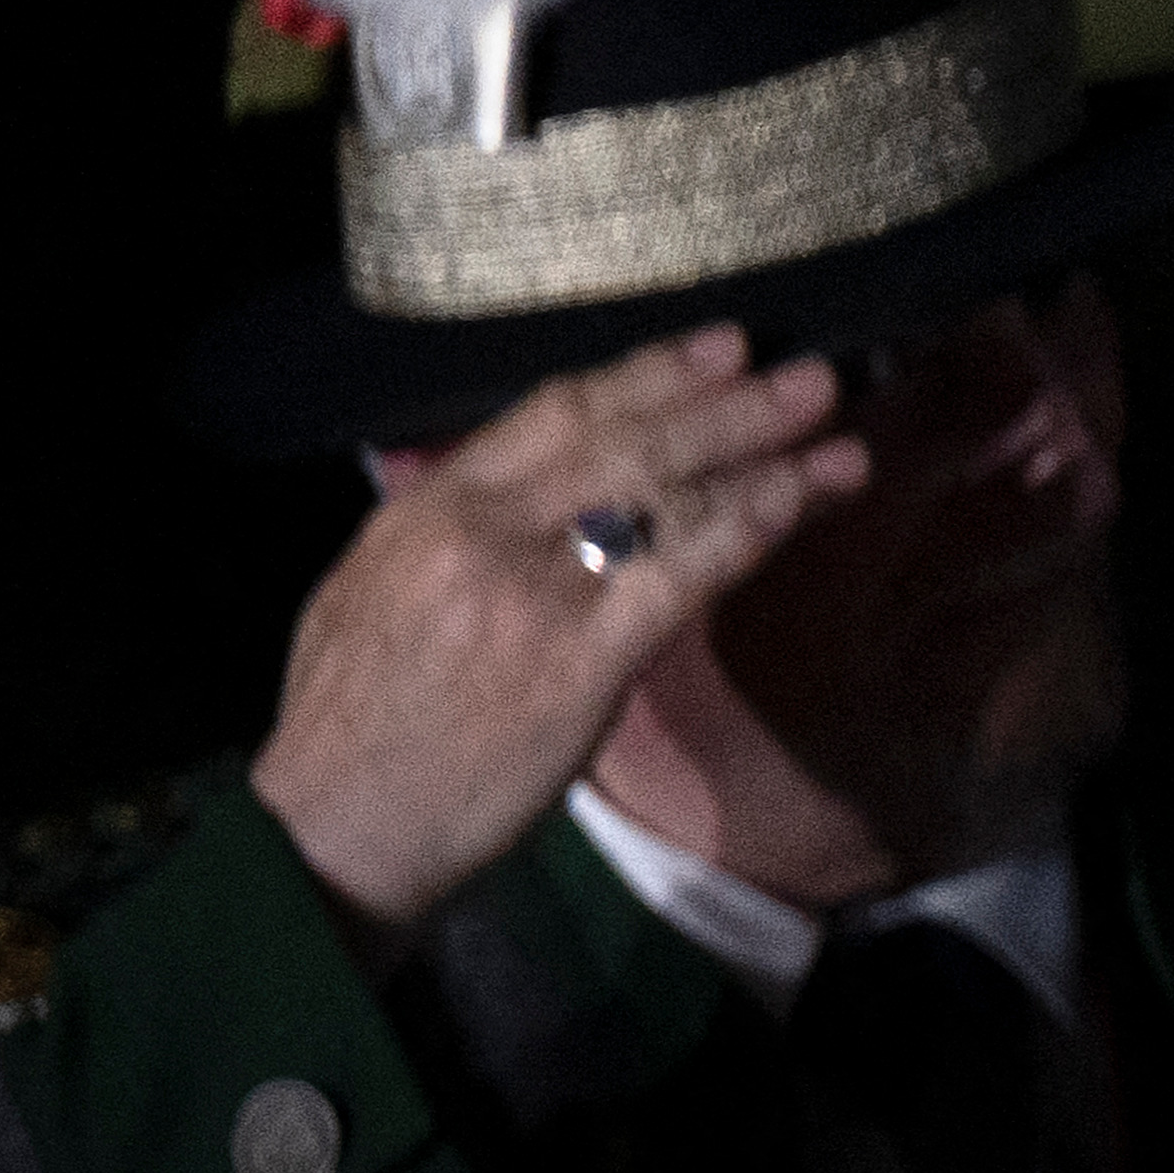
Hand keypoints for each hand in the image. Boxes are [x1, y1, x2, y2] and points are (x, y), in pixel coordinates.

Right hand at [249, 326, 866, 946]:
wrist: (336, 825)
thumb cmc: (354, 720)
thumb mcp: (368, 589)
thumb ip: (441, 526)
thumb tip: (507, 483)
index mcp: (429, 508)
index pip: (554, 412)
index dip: (648, 373)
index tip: (720, 347)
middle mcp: (481, 533)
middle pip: (625, 440)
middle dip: (726, 402)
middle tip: (811, 372)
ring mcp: (532, 594)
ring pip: (663, 498)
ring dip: (761, 457)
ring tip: (837, 429)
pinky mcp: (578, 664)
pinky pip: (679, 578)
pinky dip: (746, 531)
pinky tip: (800, 501)